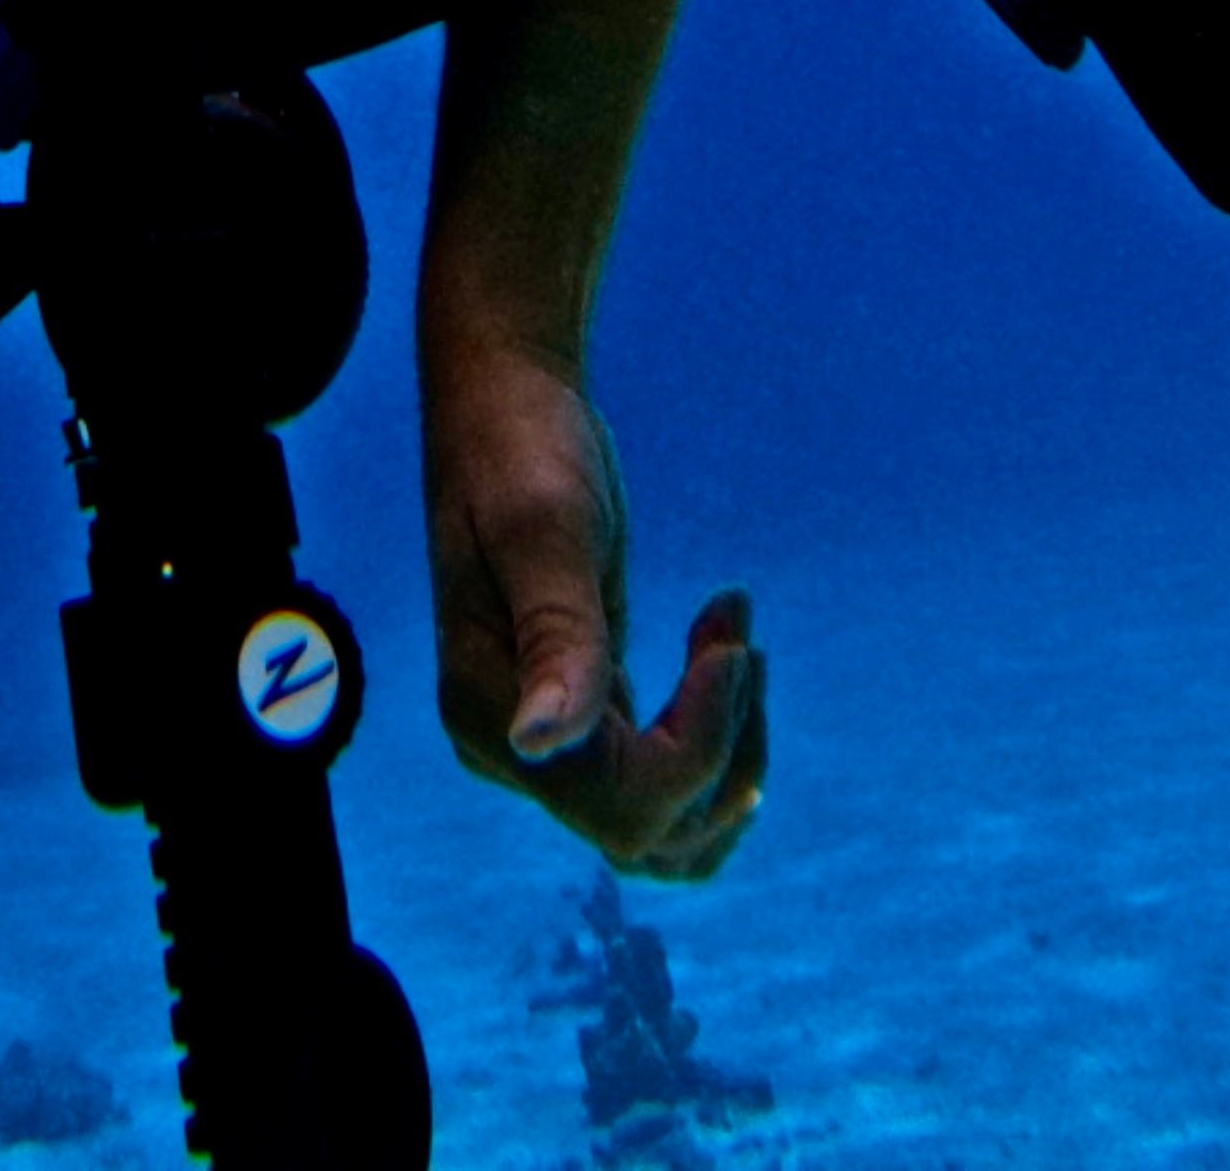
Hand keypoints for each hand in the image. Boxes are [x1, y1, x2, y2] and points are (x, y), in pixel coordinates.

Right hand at [422, 333, 767, 877]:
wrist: (505, 398)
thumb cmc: (521, 446)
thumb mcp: (547, 530)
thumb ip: (556, 637)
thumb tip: (539, 742)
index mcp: (490, 715)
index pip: (623, 804)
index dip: (700, 745)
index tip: (730, 645)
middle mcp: (513, 750)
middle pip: (654, 831)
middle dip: (725, 747)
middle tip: (738, 635)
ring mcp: (548, 740)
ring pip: (668, 824)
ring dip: (730, 755)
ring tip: (738, 644)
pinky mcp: (585, 715)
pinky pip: (663, 778)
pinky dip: (715, 729)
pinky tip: (720, 642)